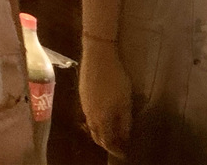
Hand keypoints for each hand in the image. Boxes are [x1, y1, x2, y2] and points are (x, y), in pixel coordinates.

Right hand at [78, 39, 131, 158]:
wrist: (97, 55)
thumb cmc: (115, 78)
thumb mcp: (125, 101)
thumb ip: (124, 121)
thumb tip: (124, 137)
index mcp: (101, 119)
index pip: (107, 142)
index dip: (116, 149)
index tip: (124, 153)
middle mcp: (90, 115)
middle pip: (96, 135)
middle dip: (106, 143)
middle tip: (117, 144)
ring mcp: (84, 104)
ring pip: (91, 125)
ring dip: (100, 131)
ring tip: (110, 130)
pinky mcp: (82, 93)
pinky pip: (88, 114)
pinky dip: (96, 120)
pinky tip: (102, 114)